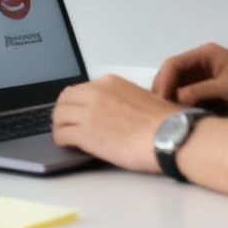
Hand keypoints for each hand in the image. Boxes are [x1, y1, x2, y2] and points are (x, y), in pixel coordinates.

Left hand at [51, 75, 180, 173]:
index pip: (80, 89)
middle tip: (66, 123)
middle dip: (63, 111)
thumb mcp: (141, 97)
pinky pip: (61, 134)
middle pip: (64, 99)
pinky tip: (67, 144)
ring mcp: (88, 113)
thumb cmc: (165, 121)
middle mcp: (95, 93)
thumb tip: (119, 111)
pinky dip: (61, 139)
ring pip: (58, 116)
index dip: (77, 102)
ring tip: (64, 135)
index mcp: (109, 83)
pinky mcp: (85, 134)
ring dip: (59, 125)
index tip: (78, 112)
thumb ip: (123, 100)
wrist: (169, 135)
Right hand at [151, 43, 227, 117]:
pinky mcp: (207, 94)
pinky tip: (177, 120)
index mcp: (206, 55)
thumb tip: (176, 97)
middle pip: (170, 75)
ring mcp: (202, 79)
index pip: (174, 64)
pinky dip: (179, 108)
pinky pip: (186, 99)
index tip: (160, 102)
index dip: (164, 82)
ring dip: (169, 101)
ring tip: (166, 119)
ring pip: (175, 88)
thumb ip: (202, 91)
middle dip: (163, 92)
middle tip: (158, 113)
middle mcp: (200, 65)